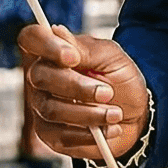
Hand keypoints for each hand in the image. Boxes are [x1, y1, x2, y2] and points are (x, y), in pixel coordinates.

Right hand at [18, 23, 149, 159]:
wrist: (135, 114)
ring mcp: (43, 107)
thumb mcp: (112, 58)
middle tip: (108, 92)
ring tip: (115, 114)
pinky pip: (60, 136)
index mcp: (54, 52)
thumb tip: (56, 31)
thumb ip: (85, 48)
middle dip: (77, 87)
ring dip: (89, 113)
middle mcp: (42, 78)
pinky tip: (109, 129)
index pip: (31, 38)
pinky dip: (88, 134)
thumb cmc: (120, 80)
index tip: (73, 57)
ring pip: (52, 109)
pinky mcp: (50, 134)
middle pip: (40, 76)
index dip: (45, 45)